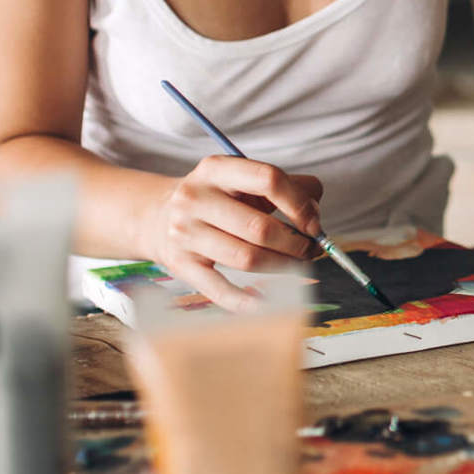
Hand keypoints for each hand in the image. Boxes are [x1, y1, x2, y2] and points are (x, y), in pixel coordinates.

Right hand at [144, 156, 325, 310]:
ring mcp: (185, 233)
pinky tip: (268, 304)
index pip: (268, 179)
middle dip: (295, 244)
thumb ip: (288, 187)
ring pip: (247, 258)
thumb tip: (315, 214)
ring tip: (297, 265)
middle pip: (259, 227)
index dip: (299, 204)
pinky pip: (220, 289)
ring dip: (283, 266)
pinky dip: (247, 301)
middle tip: (311, 250)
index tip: (314, 223)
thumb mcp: (244, 181)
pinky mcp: (181, 265)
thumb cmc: (218, 199)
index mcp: (216, 169)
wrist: (158, 217)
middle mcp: (195, 198)